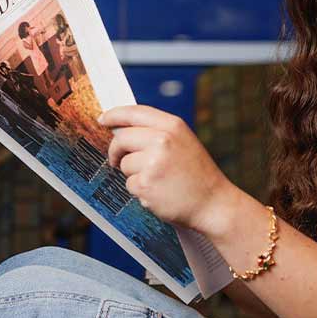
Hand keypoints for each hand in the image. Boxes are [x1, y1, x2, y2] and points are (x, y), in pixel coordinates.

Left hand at [99, 104, 233, 233]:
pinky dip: (140, 191)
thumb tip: (121, 128)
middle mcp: (162, 140)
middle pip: (121, 139)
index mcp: (172, 126)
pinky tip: (159, 193)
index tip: (103, 119)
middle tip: (116, 160)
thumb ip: (156, 132)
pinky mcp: (146, 185)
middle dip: (115, 151)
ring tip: (158, 180)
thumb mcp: (183, 142)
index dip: (114, 114)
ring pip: (124, 164)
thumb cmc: (196, 174)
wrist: (214, 204)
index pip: (134, 112)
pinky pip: (129, 184)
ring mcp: (153, 163)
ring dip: (134, 174)